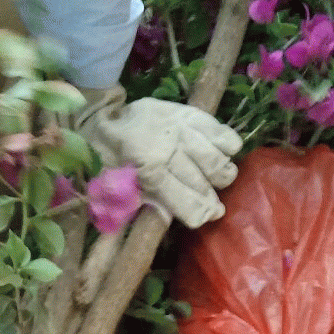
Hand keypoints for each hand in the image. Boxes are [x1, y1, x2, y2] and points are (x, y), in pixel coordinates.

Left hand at [76, 85, 241, 227]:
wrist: (104, 118)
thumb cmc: (109, 161)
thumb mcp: (117, 190)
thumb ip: (143, 205)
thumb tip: (172, 219)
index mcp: (149, 171)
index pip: (187, 202)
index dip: (199, 214)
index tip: (204, 217)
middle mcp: (169, 150)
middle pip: (204, 184)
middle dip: (210, 200)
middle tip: (211, 203)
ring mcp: (181, 129)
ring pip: (217, 160)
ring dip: (221, 174)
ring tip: (215, 176)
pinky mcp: (189, 114)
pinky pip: (222, 133)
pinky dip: (228, 146)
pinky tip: (220, 152)